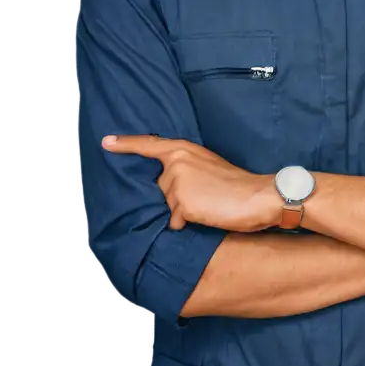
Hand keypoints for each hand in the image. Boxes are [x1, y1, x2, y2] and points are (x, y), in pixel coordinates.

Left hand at [101, 134, 279, 232]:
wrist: (258, 195)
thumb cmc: (237, 184)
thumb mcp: (207, 166)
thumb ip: (184, 169)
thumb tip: (168, 187)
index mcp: (183, 149)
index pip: (149, 145)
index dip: (125, 144)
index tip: (106, 142)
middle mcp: (175, 162)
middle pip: (160, 189)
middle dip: (178, 198)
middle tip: (207, 194)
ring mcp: (177, 182)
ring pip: (168, 207)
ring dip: (185, 211)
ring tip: (210, 203)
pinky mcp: (182, 202)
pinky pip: (176, 222)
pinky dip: (189, 223)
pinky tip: (208, 214)